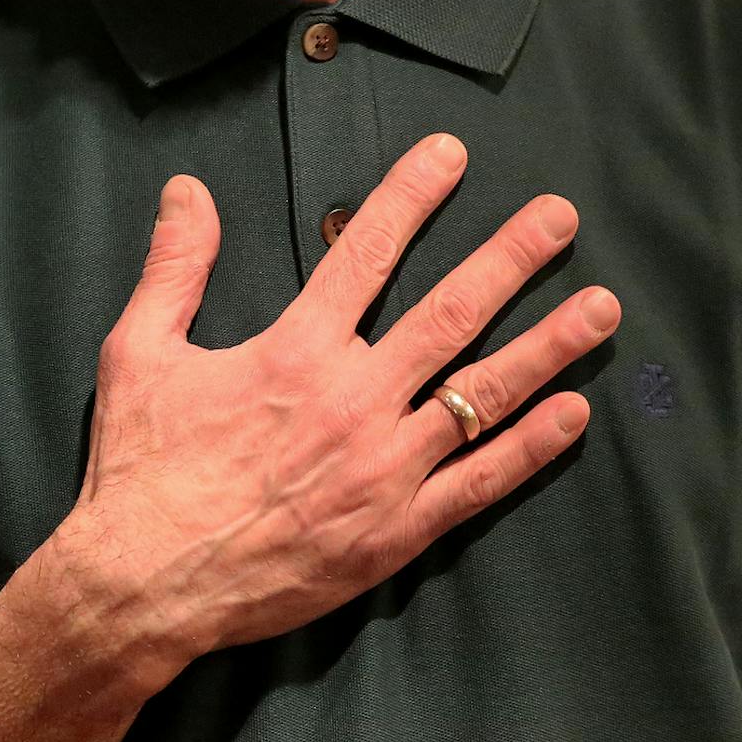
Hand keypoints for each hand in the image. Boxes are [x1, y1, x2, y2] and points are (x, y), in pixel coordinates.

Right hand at [51, 134, 618, 678]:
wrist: (141, 589)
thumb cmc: (141, 471)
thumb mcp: (139, 353)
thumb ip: (175, 266)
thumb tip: (188, 188)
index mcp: (295, 350)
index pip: (367, 251)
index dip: (412, 195)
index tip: (453, 152)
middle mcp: (353, 399)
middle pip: (451, 313)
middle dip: (512, 258)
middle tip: (562, 218)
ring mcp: (384, 467)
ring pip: (484, 394)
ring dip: (548, 346)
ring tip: (602, 308)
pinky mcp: (398, 530)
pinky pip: (480, 482)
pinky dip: (532, 446)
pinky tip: (576, 412)